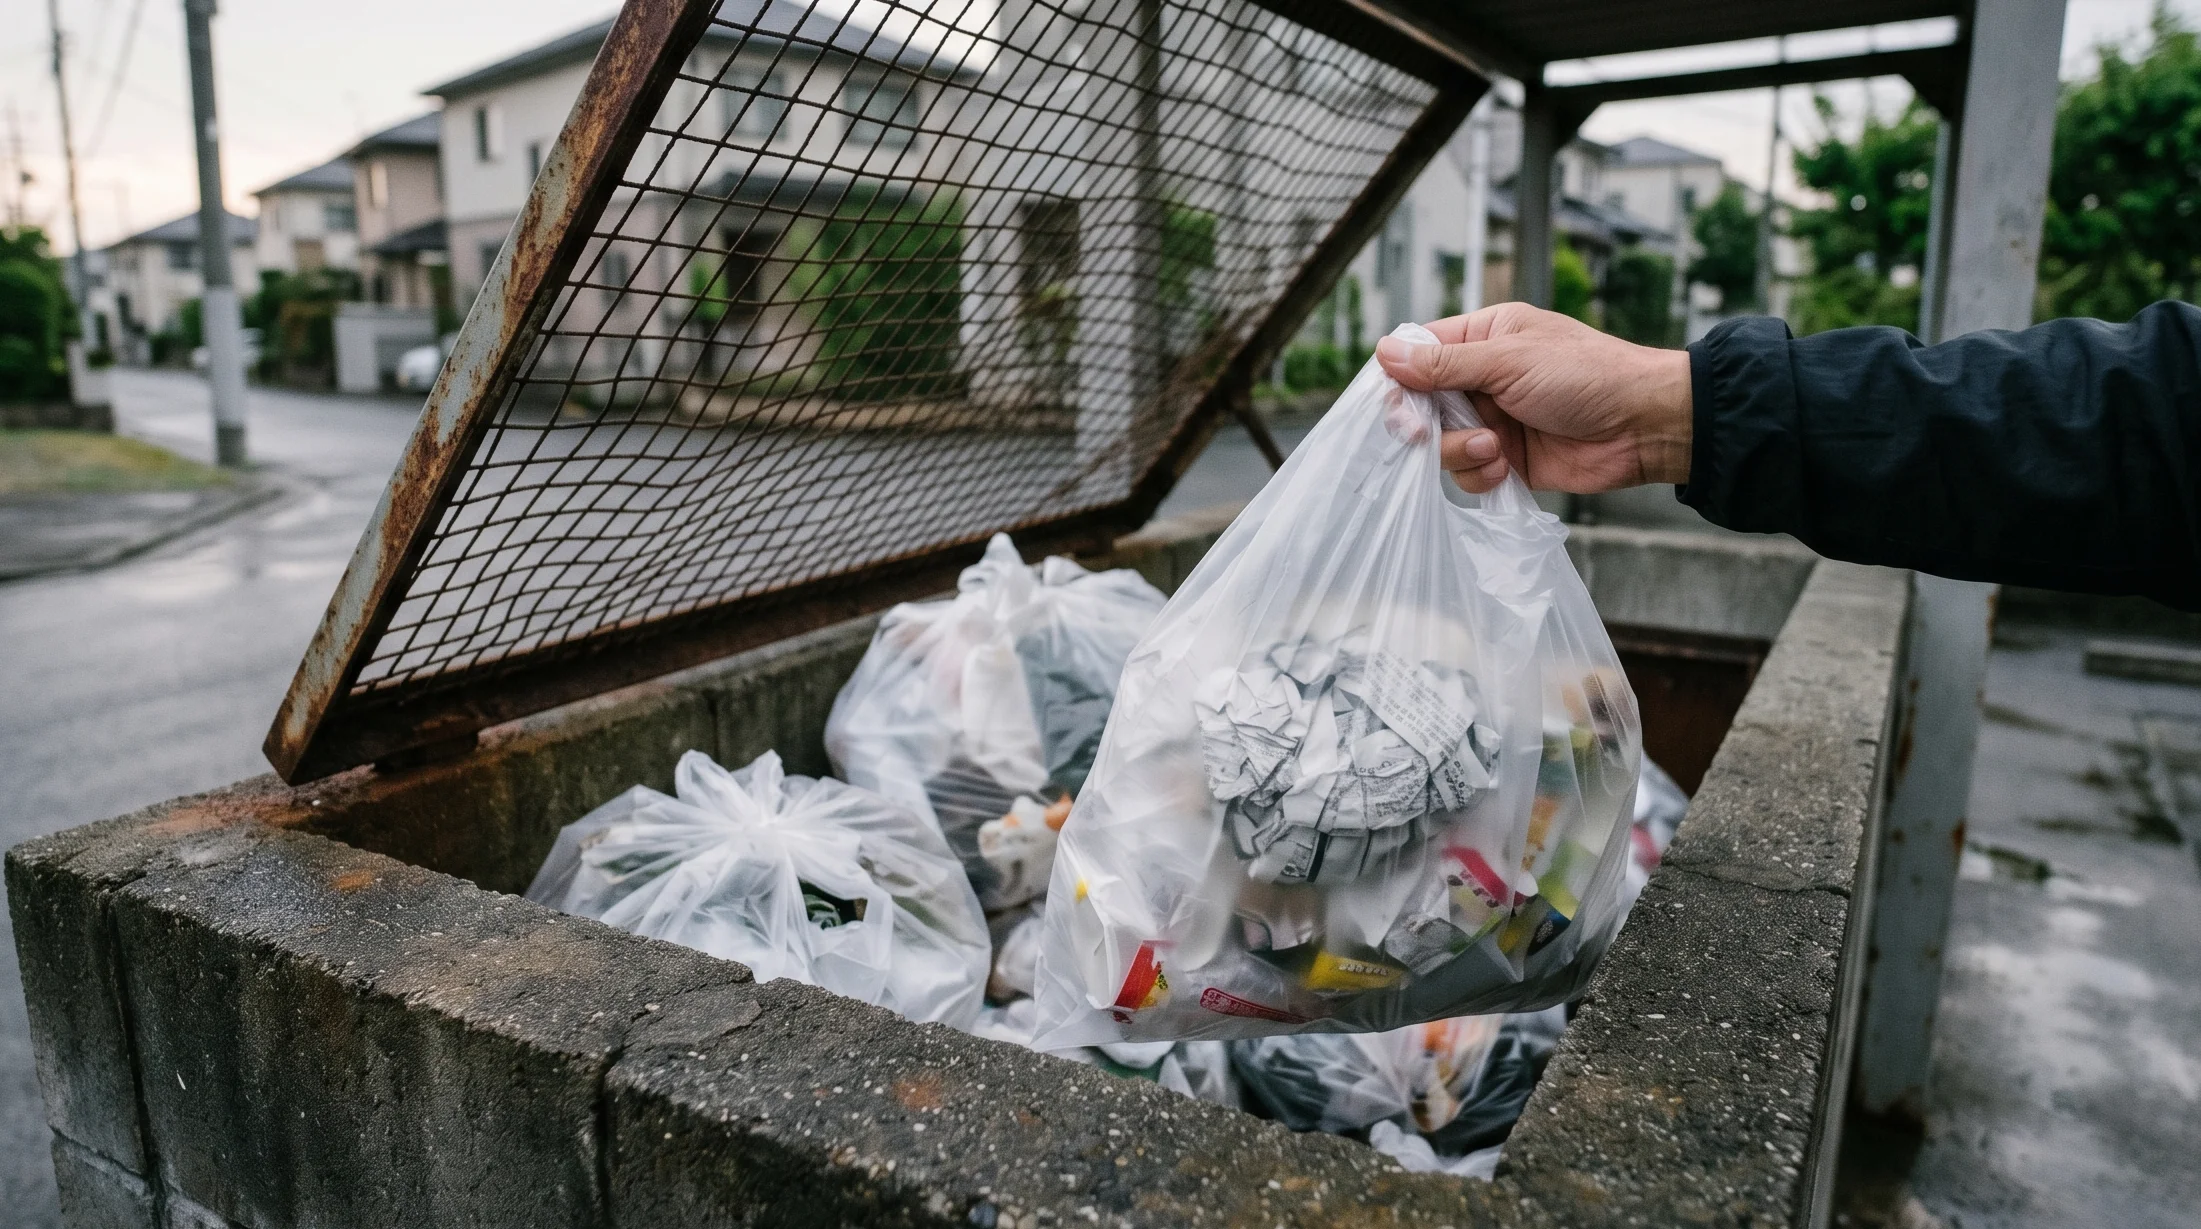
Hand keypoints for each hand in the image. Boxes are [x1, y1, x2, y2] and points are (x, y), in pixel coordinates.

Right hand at [1374, 302, 1692, 493]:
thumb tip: (1385, 352)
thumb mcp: (1510, 360)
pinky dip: (1479, 474)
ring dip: (1459, 451)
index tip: (1398, 401)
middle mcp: (1483, 379)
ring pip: (1441, 444)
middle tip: (1424, 434)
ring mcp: (1493, 421)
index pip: (1419, 353)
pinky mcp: (1506, 461)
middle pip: (1421, 404)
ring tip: (1495, 447)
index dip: (1400, 378)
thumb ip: (1445, 363)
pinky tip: (1504, 466)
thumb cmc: (1588, 375)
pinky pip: (1467, 474)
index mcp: (1484, 338)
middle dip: (1423, 423)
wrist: (1644, 426)